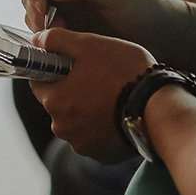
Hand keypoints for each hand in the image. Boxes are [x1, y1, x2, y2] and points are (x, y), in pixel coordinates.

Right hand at [22, 0, 186, 56]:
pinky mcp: (73, 28)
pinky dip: (49, 39)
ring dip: (40, 27)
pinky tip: (64, 46)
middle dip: (34, 11)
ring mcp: (70, 7)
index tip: (42, 11)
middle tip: (48, 31)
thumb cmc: (148, 8)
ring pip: (37, 14)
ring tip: (61, 38)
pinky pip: (49, 32)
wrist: (164, 36)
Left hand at [30, 28, 155, 162]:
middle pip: (59, 102)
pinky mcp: (101, 155)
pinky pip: (94, 137)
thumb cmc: (124, 72)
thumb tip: (37, 39)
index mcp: (54, 100)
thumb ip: (58, 40)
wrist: (159, 108)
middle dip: (73, 90)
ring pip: (77, 120)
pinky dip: (102, 126)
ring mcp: (82, 144)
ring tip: (114, 95)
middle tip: (100, 76)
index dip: (54, 68)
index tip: (73, 63)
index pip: (39, 81)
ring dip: (87, 109)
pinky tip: (120, 113)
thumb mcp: (90, 45)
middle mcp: (62, 127)